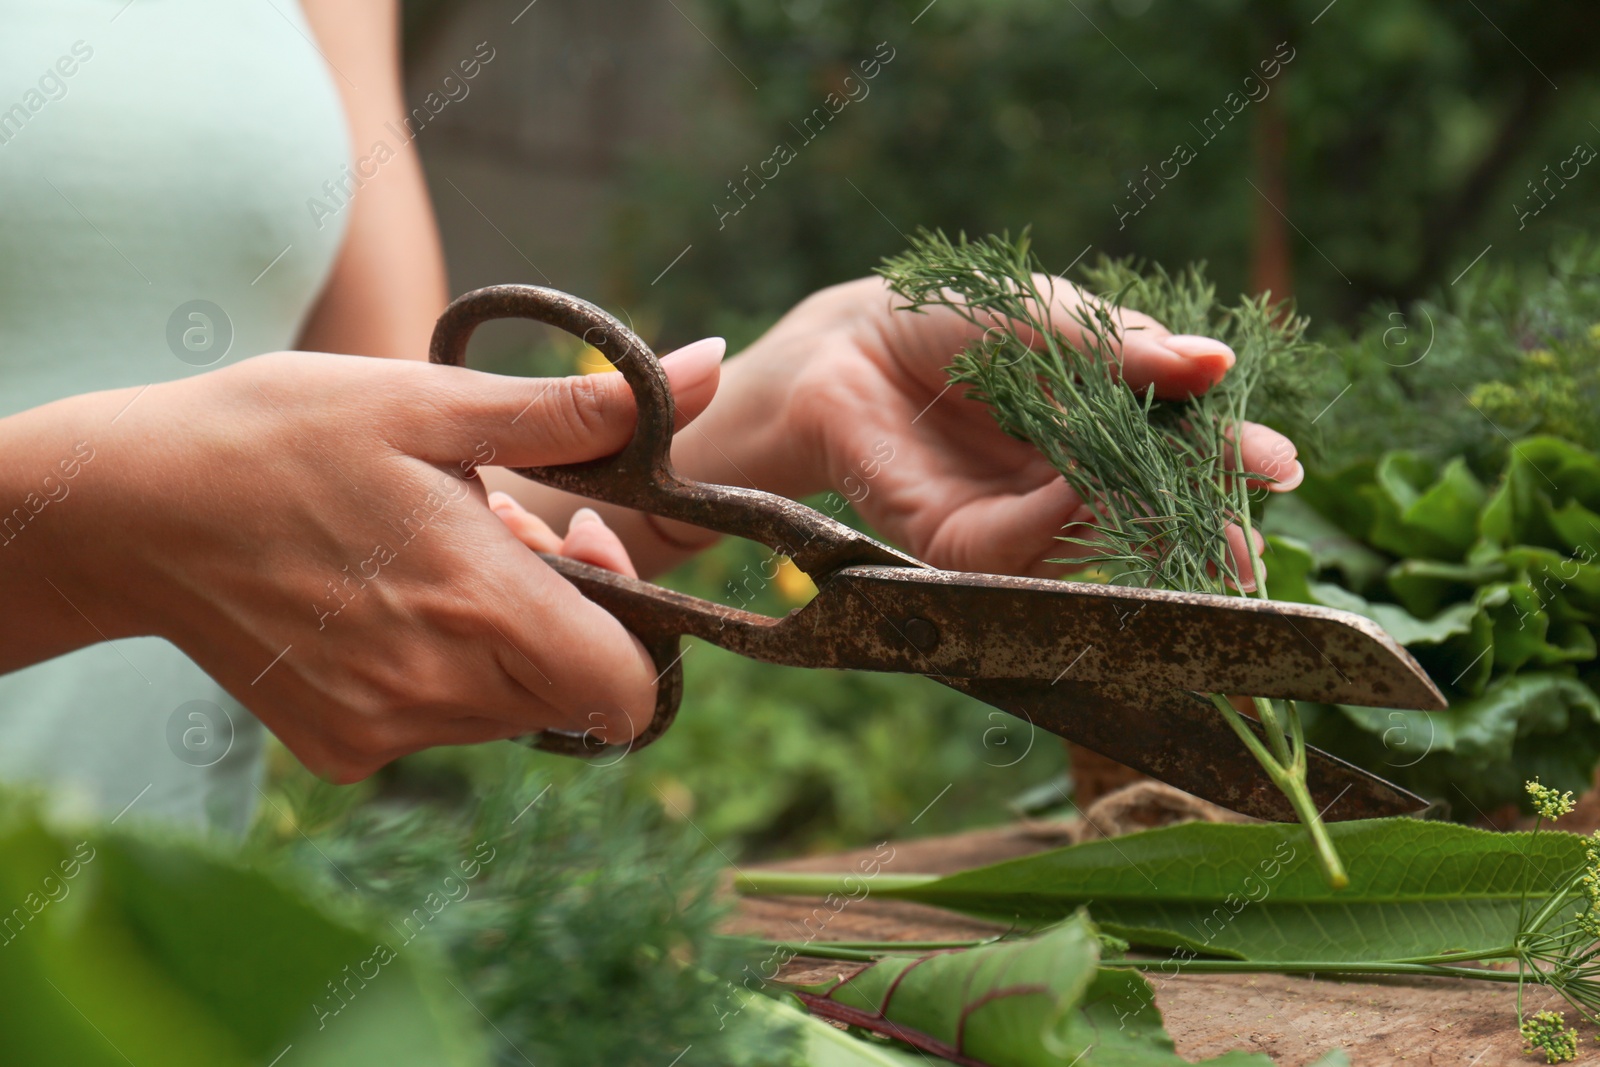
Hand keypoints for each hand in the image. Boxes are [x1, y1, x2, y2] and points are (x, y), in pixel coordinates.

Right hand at [2, 345, 716, 781]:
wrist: (130, 508)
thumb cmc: (283, 433)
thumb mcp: (433, 401)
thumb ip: (579, 411)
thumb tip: (711, 369)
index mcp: (479, 608)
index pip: (630, 691)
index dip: (636, 627)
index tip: (582, 544)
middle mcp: (439, 692)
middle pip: (573, 693)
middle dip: (567, 615)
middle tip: (498, 527)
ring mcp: (384, 732)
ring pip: (510, 709)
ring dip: (501, 638)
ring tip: (429, 553)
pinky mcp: (339, 751)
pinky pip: (438, 724)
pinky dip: (439, 670)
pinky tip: (384, 598)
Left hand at [763, 276, 1301, 582]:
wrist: (846, 344)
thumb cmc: (950, 318)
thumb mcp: (1050, 317)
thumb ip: (1123, 348)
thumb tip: (1218, 363)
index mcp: (1101, 427)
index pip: (1177, 454)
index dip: (1226, 461)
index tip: (1280, 466)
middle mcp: (1066, 484)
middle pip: (1147, 514)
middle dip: (1202, 524)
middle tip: (1253, 538)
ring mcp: (1014, 521)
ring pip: (1091, 543)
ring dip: (1139, 528)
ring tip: (1187, 503)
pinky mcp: (956, 547)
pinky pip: (1018, 547)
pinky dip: (1054, 521)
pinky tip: (1081, 489)